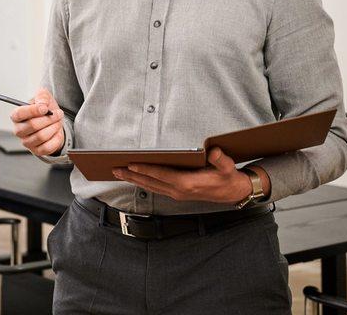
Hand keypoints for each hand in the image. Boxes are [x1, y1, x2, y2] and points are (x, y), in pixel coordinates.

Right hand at [9, 88, 64, 155]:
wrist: (53, 122)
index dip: (33, 111)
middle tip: (58, 113)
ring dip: (54, 127)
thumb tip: (43, 104)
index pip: (19, 114)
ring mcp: (27, 142)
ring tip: (58, 121)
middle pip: (32, 125)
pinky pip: (47, 147)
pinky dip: (56, 139)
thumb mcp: (43, 97)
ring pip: (41, 136)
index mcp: (16, 116)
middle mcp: (19, 130)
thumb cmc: (45, 109)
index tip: (45, 108)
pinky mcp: (36, 151)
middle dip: (49, 119)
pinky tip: (57, 132)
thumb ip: (42, 96)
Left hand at [112, 147, 268, 203]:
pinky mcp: (176, 193)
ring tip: (118, 172)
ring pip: (150, 186)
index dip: (145, 169)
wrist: (232, 192)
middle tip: (114, 168)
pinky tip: (133, 177)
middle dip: (131, 174)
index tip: (131, 163)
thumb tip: (214, 151)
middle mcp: (178, 191)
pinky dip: (142, 182)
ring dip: (133, 179)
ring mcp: (176, 194)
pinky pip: (155, 188)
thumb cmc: (226, 177)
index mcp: (187, 184)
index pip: (161, 175)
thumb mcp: (228, 167)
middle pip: (150, 182)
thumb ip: (221, 159)